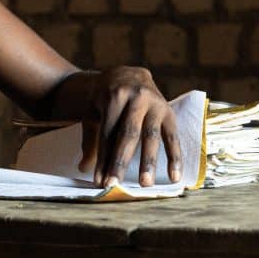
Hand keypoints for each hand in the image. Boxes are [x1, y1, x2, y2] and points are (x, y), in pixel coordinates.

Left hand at [79, 67, 181, 187]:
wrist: (127, 73)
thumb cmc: (106, 98)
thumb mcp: (94, 112)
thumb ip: (90, 139)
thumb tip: (83, 169)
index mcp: (114, 96)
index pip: (108, 133)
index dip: (103, 158)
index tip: (100, 181)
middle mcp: (136, 97)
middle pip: (128, 134)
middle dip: (120, 161)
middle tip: (115, 184)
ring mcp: (155, 103)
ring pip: (151, 136)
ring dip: (148, 161)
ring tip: (145, 184)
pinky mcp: (169, 111)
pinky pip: (172, 136)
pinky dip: (175, 157)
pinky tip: (174, 177)